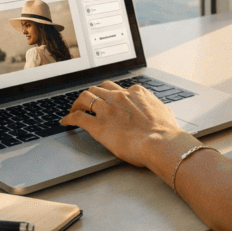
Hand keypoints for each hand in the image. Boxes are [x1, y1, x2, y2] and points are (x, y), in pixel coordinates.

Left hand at [60, 81, 186, 167]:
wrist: (161, 142)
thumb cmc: (166, 132)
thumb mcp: (164, 112)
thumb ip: (157, 109)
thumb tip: (161, 113)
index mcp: (135, 93)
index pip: (117, 88)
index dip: (110, 94)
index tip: (107, 99)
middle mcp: (119, 97)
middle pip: (98, 88)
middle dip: (92, 94)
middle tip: (87, 103)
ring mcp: (107, 109)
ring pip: (85, 97)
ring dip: (78, 103)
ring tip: (74, 109)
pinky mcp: (98, 125)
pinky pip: (78, 117)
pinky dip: (69, 117)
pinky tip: (65, 121)